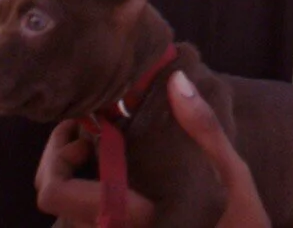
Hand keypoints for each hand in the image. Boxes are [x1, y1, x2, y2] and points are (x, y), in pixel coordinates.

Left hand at [33, 71, 268, 227]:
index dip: (56, 159)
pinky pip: (85, 210)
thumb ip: (202, 125)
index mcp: (130, 214)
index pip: (56, 193)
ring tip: (105, 139)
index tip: (84, 133)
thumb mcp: (231, 170)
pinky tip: (118, 160)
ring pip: (66, 205)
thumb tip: (176, 79)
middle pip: (53, 194)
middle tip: (92, 127)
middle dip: (63, 156)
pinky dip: (89, 182)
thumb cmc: (239, 217)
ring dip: (76, 169)